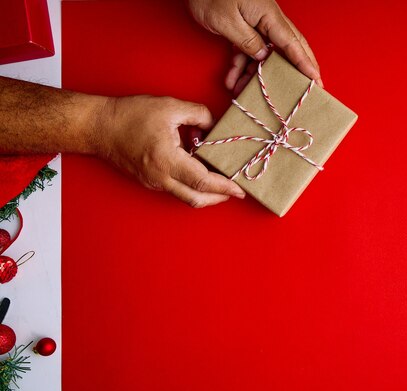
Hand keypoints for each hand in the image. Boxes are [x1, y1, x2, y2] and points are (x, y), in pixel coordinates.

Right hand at [97, 95, 245, 206]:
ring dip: (206, 193)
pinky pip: (175, 189)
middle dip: (219, 197)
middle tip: (235, 191)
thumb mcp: (170, 107)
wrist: (98, 126)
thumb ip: (198, 114)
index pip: (202, 181)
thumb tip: (213, 126)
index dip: (224, 186)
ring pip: (186, 197)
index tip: (239, 189)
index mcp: (167, 160)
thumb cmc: (130, 115)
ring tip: (221, 183)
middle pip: (196, 198)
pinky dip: (191, 186)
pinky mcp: (149, 181)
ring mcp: (153, 182)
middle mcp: (160, 177)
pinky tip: (200, 173)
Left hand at [187, 0, 321, 92]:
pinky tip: (231, 79)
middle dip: (293, 71)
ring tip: (242, 92)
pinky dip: (239, 65)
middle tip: (303, 91)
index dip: (306, 64)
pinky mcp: (243, 24)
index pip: (293, 44)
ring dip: (253, 74)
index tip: (317, 81)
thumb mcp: (227, 22)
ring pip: (262, 54)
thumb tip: (264, 57)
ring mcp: (255, 21)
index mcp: (268, 15)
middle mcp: (266, 18)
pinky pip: (247, 49)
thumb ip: (248, 41)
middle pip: (286, 49)